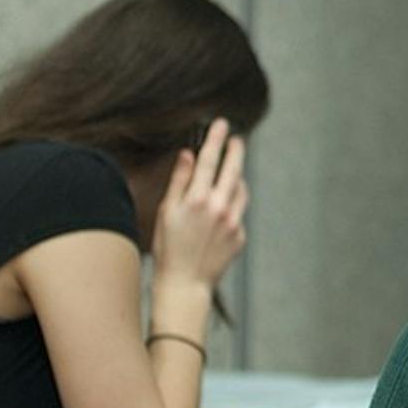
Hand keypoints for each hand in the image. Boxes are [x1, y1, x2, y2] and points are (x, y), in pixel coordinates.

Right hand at [151, 118, 249, 291]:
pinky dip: (231, 207)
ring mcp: (233, 221)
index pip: (208, 160)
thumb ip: (179, 181)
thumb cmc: (169, 247)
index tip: (222, 125)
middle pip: (233, 169)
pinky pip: (239, 212)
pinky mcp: (240, 235)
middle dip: (236, 151)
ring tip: (228, 175)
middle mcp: (218, 207)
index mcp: (196, 199)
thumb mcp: (167, 212)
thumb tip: (187, 155)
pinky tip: (218, 215)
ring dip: (236, 179)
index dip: (216, 140)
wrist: (185, 282)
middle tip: (237, 139)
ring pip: (240, 190)